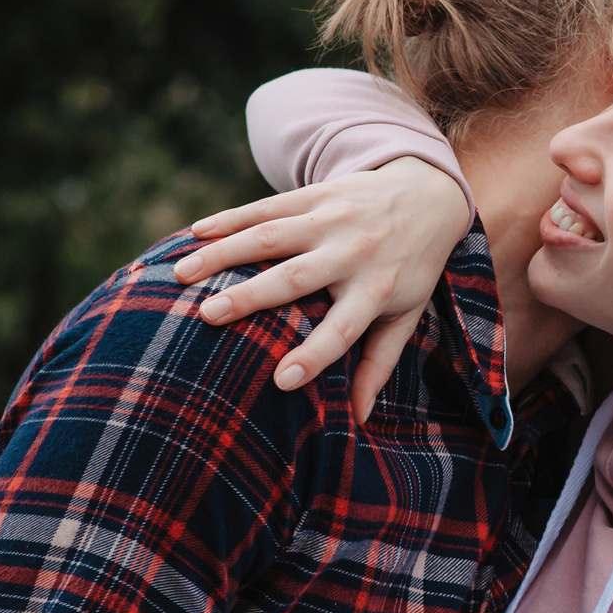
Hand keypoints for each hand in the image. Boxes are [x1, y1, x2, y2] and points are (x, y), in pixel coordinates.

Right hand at [178, 158, 472, 420]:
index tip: (281, 380)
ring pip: (272, 236)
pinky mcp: (317, 194)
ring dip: (224, 253)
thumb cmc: (410, 268)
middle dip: (251, 296)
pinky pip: (268, 205)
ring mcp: (332, 219)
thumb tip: (360, 419)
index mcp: (377, 290)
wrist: (429, 193)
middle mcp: (353, 253)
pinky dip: (230, 218)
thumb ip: (379, 364)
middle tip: (207, 316)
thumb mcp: (406, 315)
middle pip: (296, 277)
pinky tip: (195, 234)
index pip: (344, 329)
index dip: (315, 355)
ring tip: (183, 275)